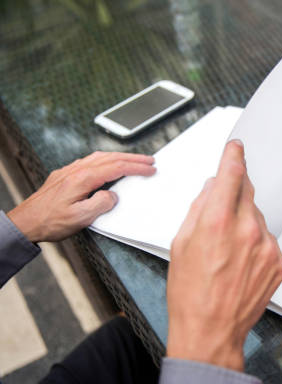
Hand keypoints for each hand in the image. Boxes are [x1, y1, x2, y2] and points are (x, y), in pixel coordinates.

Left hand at [7, 151, 155, 242]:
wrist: (25, 223)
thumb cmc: (50, 222)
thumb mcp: (80, 218)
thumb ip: (101, 204)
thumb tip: (112, 196)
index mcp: (83, 179)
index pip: (116, 167)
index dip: (136, 167)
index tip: (149, 168)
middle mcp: (76, 170)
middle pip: (111, 158)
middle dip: (133, 158)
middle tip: (148, 160)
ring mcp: (69, 171)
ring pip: (100, 157)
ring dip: (120, 157)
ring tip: (133, 160)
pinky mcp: (64, 175)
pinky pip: (90, 161)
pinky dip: (105, 159)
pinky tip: (107, 163)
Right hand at [166, 140, 281, 371]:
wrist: (211, 330)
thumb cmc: (190, 294)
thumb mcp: (181, 243)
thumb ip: (199, 209)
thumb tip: (212, 189)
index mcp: (218, 221)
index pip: (232, 174)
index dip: (233, 157)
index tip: (236, 148)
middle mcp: (247, 230)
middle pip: (247, 193)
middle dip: (233, 197)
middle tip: (220, 217)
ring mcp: (267, 246)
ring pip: (257, 217)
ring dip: (244, 224)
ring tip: (227, 252)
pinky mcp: (279, 261)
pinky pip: (268, 239)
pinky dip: (256, 244)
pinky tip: (240, 263)